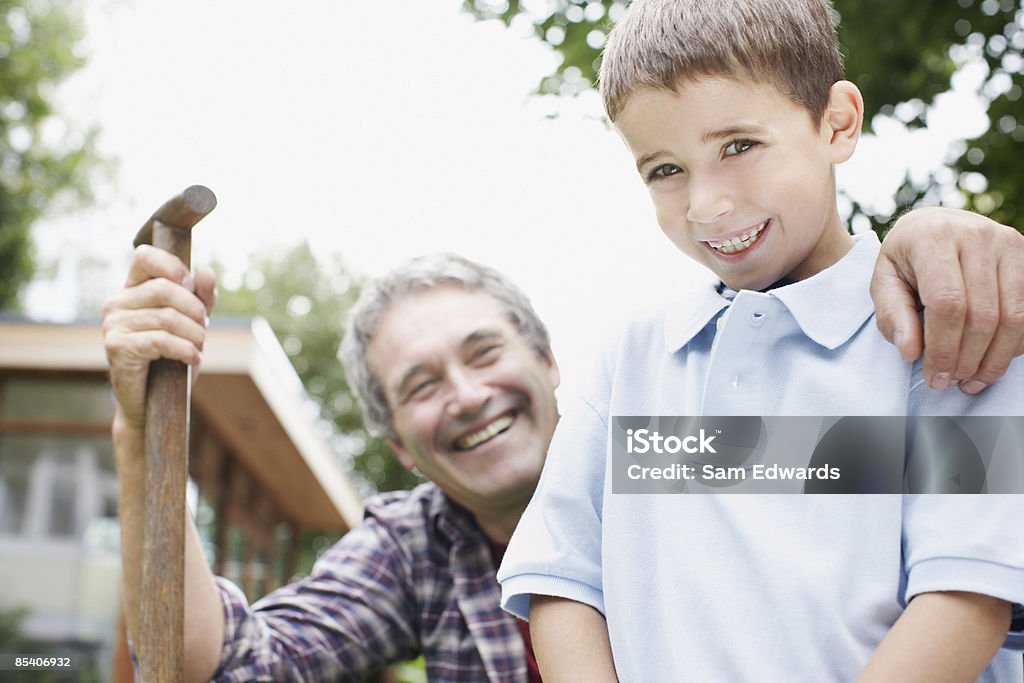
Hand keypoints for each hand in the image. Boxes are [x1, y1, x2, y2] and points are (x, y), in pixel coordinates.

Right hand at [101, 245, 216, 429]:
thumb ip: (201, 297)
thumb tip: (206, 272)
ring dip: (195, 335)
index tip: (190, 286)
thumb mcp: (191, 323)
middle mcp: (117, 303)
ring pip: (168, 317)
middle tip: (203, 330)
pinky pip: (161, 341)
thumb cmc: (171, 358)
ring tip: (199, 347)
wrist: (151, 402)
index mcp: (132, 289)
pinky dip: (186, 350)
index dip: (173, 266)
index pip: (145, 256)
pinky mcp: (117, 348)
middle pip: (166, 289)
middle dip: (195, 311)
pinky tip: (193, 359)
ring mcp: (113, 325)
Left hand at [871, 207, 1023, 393]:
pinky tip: (991, 360)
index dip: (944, 347)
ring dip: (994, 358)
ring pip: (1013, 316)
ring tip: (971, 379)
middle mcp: (976, 235)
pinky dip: (1013, 344)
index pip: (947, 303)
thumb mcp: (884, 281)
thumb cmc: (905, 258)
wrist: (932, 224)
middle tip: (951, 381)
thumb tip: (911, 353)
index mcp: (934, 238)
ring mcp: (1007, 243)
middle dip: (967, 358)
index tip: (935, 375)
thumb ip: (893, 316)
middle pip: (983, 314)